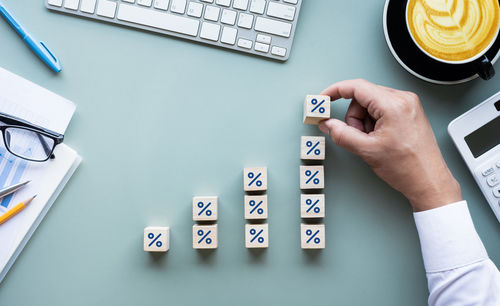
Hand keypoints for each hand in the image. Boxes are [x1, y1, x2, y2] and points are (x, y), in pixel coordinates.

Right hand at [318, 79, 461, 211]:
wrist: (428, 181)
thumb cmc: (407, 167)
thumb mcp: (367, 150)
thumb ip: (342, 134)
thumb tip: (327, 124)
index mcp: (393, 104)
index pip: (357, 87)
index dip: (335, 91)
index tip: (324, 98)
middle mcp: (403, 99)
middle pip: (363, 97)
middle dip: (354, 117)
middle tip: (358, 136)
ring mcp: (407, 105)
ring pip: (370, 104)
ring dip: (364, 122)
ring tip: (372, 141)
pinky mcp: (408, 112)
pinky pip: (381, 110)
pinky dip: (373, 123)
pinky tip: (379, 139)